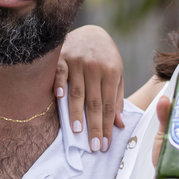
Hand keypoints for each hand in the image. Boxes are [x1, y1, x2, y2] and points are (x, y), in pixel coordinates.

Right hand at [55, 25, 124, 151]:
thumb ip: (117, 97)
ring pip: (77, 92)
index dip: (107, 126)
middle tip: (92, 146)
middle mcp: (96, 67)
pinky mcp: (62, 57)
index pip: (109, 105)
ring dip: (76, 113)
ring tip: (77, 131)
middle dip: (94, 126)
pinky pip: (60, 73)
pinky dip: (59, 85)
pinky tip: (59, 99)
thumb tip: (119, 124)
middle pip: (94, 102)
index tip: (104, 144)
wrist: (91, 31)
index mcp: (112, 72)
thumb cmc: (106, 58)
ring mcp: (78, 61)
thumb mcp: (117, 74)